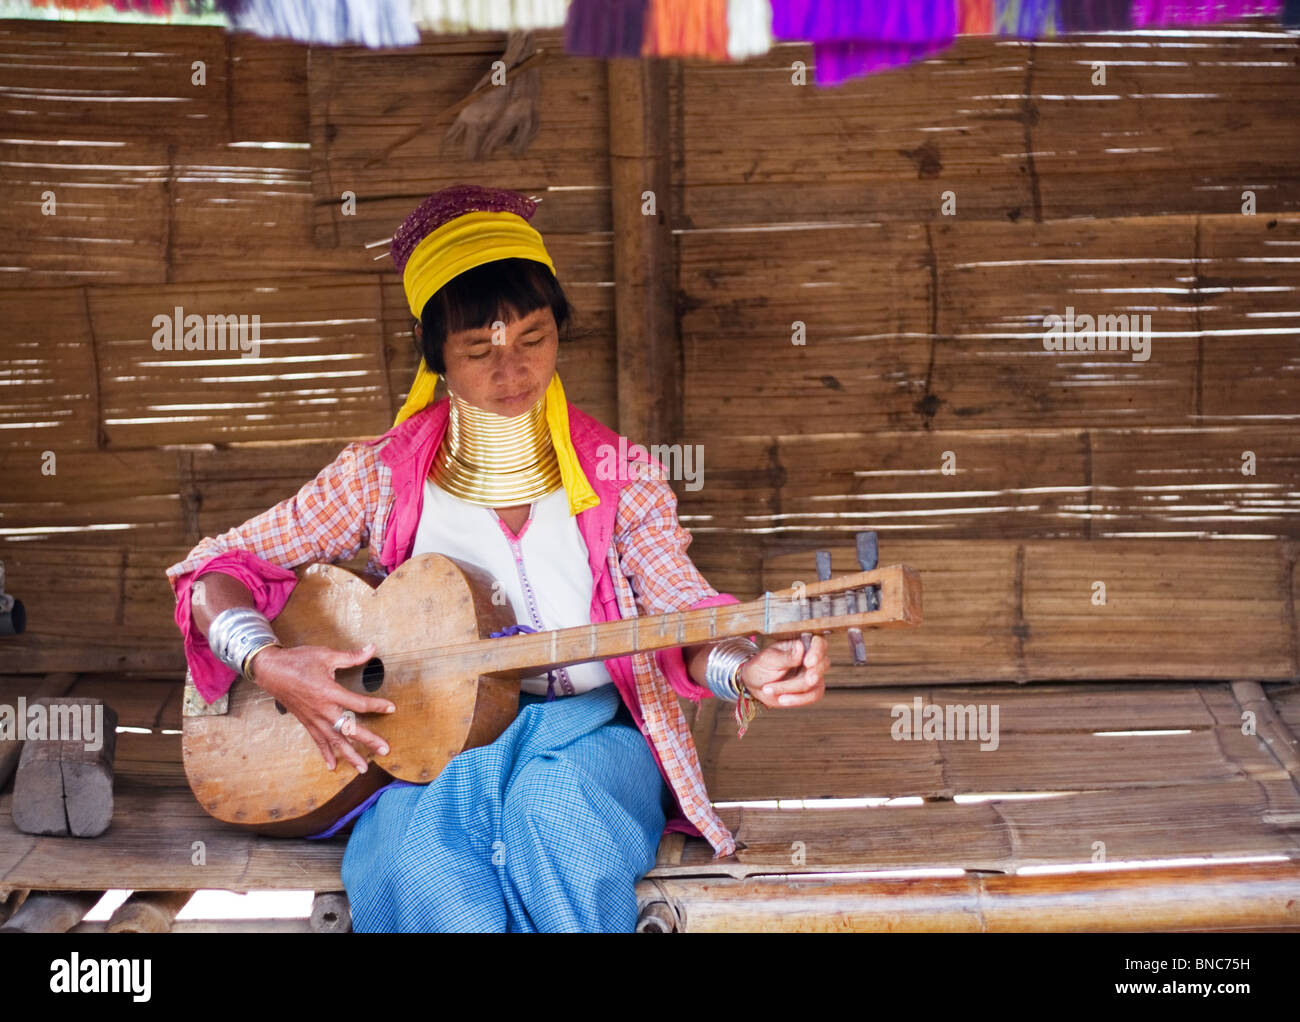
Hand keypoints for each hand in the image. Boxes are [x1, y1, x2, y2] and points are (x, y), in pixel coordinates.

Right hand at [246, 642, 395, 772]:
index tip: (391, 708)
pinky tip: (333, 767)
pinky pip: (318, 742)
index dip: (376, 706)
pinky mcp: (306, 723)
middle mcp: (322, 710)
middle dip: (368, 741)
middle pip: (349, 729)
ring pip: (335, 741)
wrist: (270, 671)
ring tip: (363, 768)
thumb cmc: (297, 661)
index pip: (358, 704)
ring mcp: (314, 719)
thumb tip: (372, 649)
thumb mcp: (326, 655)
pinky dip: (326, 754)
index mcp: (329, 692)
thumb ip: (351, 656)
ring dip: (350, 755)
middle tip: (384, 750)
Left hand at [738, 636, 827, 708]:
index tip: (808, 662)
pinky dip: (798, 699)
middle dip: (813, 674)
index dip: (817, 651)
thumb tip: (800, 647)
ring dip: (795, 688)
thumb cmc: (761, 666)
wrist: (754, 684)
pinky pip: (813, 696)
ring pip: (816, 682)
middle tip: (806, 680)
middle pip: (823, 663)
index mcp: (801, 643)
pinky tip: (783, 699)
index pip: (818, 642)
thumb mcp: (769, 659)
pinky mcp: (811, 690)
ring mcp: (812, 674)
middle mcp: (810, 657)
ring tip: (773, 689)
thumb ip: (786, 656)